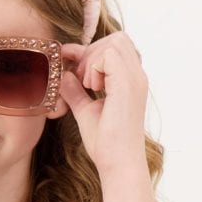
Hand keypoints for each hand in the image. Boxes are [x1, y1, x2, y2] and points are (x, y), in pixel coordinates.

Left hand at [59, 33, 148, 178]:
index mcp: (130, 81)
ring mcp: (135, 79)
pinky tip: (93, 88)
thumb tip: (63, 75)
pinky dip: (95, 66)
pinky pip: (110, 54)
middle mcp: (137, 77)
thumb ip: (75, 92)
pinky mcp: (127, 84)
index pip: (114, 47)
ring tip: (88, 85)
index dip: (89, 50)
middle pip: (117, 38)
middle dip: (92, 51)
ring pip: (114, 41)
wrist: (118, 163)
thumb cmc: (106, 144)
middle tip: (83, 79)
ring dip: (94, 59)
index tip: (68, 58)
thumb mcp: (86, 111)